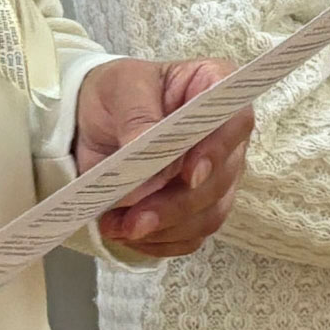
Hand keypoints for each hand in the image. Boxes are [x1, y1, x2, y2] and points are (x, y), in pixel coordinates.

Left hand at [73, 57, 251, 256]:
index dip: (217, 150)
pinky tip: (128, 234)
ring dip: (165, 228)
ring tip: (120, 227)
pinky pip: (191, 236)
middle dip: (179, 204)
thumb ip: (138, 118)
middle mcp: (225, 136)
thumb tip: (154, 157)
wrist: (93, 120)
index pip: (235, 120)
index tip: (189, 174)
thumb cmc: (116, 93)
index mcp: (215, 88)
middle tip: (136, 218)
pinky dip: (160, 242)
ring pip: (209, 214)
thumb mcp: (120, 87)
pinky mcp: (197, 207)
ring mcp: (216, 175)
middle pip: (222, 178)